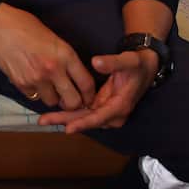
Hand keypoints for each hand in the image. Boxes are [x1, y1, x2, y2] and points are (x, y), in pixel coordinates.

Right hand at [0, 3, 95, 109]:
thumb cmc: (26, 26)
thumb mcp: (54, 38)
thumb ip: (66, 58)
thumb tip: (75, 77)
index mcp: (66, 55)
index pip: (86, 84)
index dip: (90, 95)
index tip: (88, 97)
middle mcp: (53, 70)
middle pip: (72, 101)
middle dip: (73, 103)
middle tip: (69, 98)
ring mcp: (36, 79)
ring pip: (52, 102)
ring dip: (52, 97)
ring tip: (48, 86)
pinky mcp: (21, 84)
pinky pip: (34, 97)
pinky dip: (35, 92)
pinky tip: (32, 81)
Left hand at [39, 50, 158, 133]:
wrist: (145, 66)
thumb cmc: (137, 64)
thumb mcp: (128, 61)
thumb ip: (113, 62)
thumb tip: (96, 62)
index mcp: (121, 105)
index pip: (98, 117)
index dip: (82, 123)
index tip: (67, 128)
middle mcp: (114, 114)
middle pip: (87, 120)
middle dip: (65, 121)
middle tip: (43, 121)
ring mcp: (108, 112)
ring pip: (84, 118)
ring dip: (65, 118)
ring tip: (44, 118)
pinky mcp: (102, 107)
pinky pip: (84, 112)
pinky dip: (70, 113)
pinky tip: (55, 112)